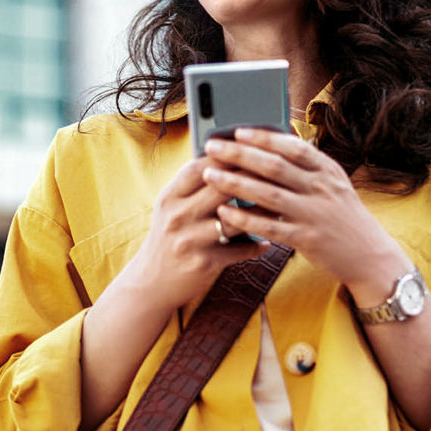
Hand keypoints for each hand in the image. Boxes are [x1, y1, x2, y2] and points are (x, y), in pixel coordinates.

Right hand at [122, 155, 268, 313]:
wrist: (151, 282)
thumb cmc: (169, 238)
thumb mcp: (171, 208)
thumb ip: (193, 187)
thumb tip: (227, 159)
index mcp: (170, 196)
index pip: (200, 167)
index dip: (227, 155)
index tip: (251, 147)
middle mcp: (177, 215)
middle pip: (220, 188)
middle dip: (250, 178)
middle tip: (276, 172)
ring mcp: (189, 240)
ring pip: (234, 220)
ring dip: (260, 213)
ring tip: (279, 208)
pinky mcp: (203, 263)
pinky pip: (238, 251)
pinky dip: (255, 246)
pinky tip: (268, 241)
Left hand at [202, 128, 410, 297]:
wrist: (369, 254)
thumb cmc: (341, 215)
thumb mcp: (332, 183)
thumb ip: (306, 166)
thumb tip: (270, 140)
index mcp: (327, 169)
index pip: (293, 146)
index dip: (264, 137)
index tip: (238, 130)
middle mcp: (322, 188)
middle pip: (275, 166)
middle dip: (240, 154)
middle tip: (212, 147)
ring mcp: (314, 214)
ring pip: (268, 194)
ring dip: (235, 182)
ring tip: (209, 174)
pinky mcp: (306, 239)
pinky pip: (269, 226)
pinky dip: (244, 217)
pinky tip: (223, 211)